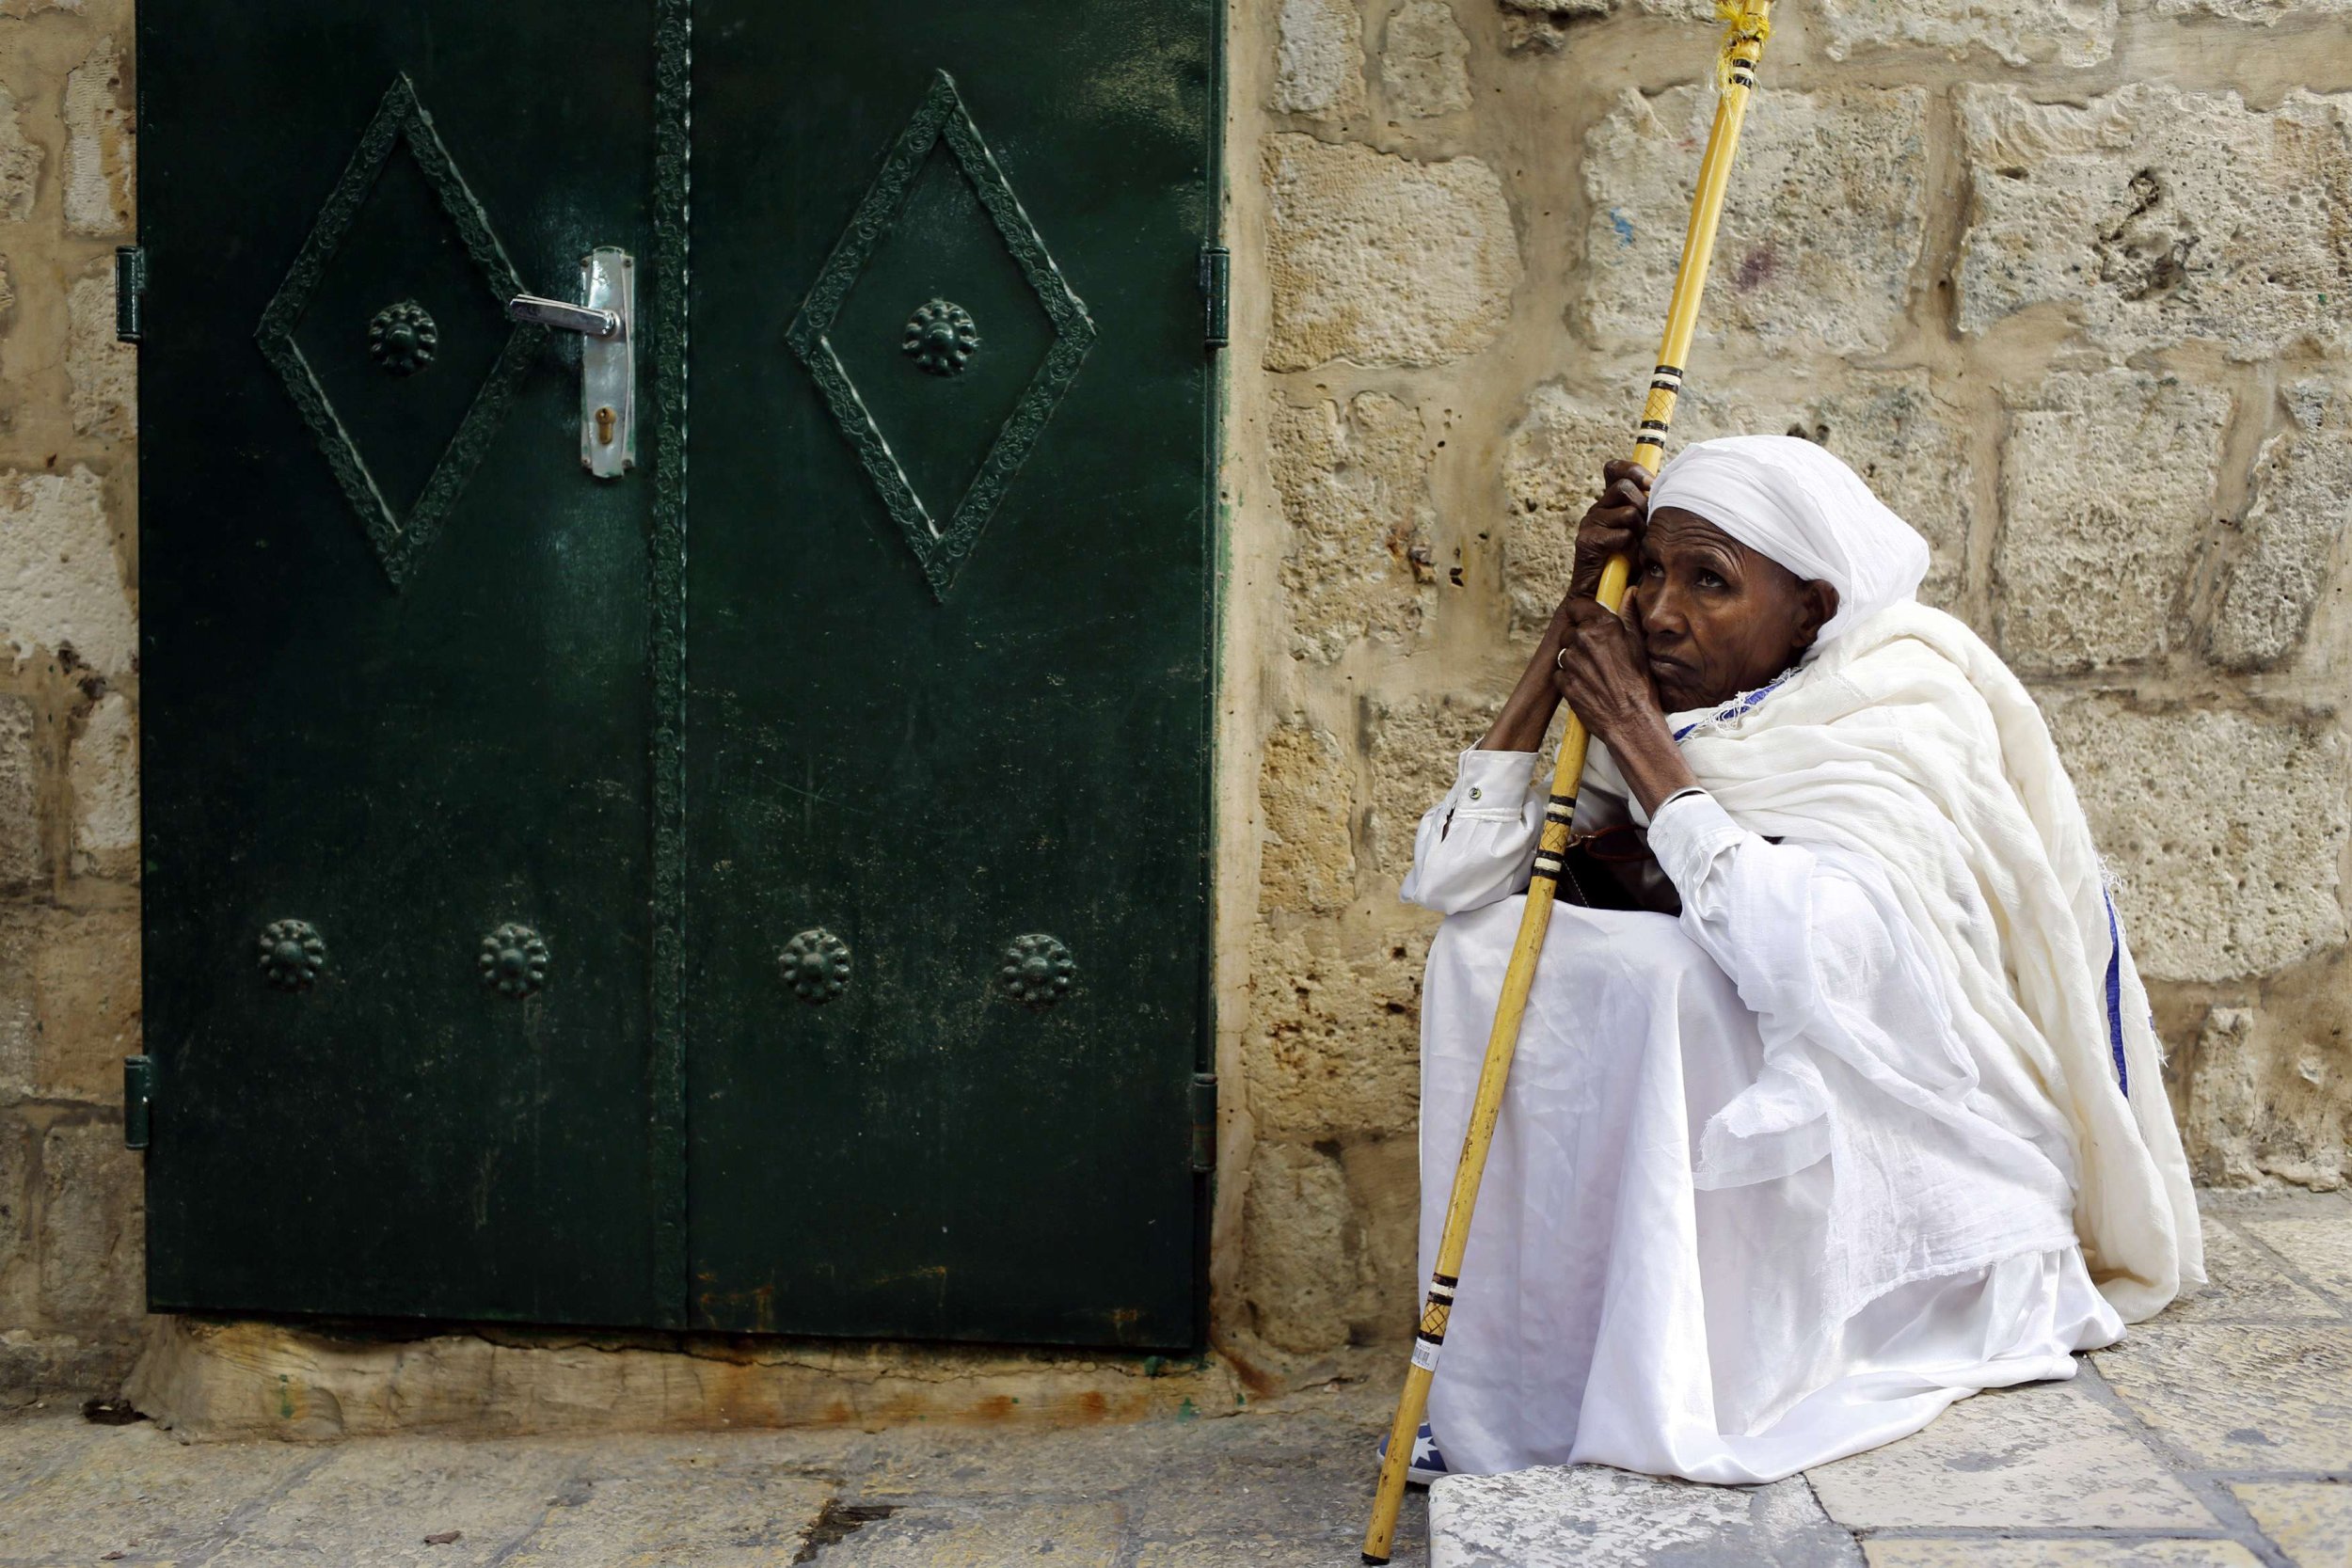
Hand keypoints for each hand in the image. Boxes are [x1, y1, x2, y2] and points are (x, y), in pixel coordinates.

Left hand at [1551, 595, 1662, 743]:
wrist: (1631, 720)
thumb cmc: (1639, 684)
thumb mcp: (1639, 645)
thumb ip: (1629, 615)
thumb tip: (1628, 592)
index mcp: (1603, 626)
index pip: (1576, 606)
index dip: (1580, 613)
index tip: (1586, 620)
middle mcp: (1583, 640)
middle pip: (1569, 630)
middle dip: (1579, 639)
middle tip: (1597, 653)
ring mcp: (1571, 661)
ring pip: (1564, 652)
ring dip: (1575, 659)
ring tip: (1595, 672)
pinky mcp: (1563, 682)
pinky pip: (1559, 673)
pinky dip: (1569, 677)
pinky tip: (1587, 684)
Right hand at [1570, 459, 1650, 597]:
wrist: (1606, 597)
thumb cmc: (1632, 563)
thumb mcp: (1647, 531)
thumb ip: (1651, 509)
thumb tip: (1671, 488)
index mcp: (1611, 502)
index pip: (1615, 469)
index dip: (1632, 470)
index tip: (1649, 484)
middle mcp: (1598, 508)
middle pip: (1624, 486)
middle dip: (1642, 505)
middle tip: (1646, 528)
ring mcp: (1590, 523)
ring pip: (1627, 511)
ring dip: (1639, 529)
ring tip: (1637, 547)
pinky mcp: (1587, 541)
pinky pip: (1621, 533)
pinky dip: (1630, 547)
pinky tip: (1627, 559)